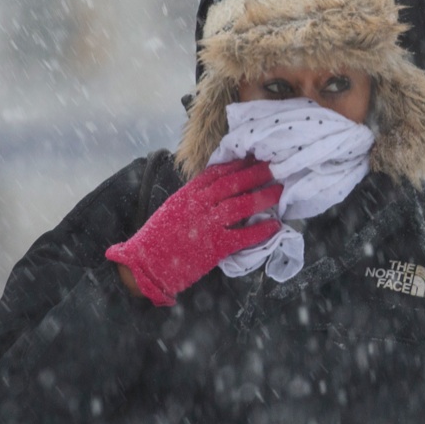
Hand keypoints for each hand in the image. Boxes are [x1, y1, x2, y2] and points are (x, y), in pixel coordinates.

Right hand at [106, 158, 281, 305]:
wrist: (145, 265)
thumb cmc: (156, 238)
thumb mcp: (172, 208)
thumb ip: (193, 197)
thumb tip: (214, 189)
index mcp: (187, 195)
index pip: (215, 173)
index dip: (236, 164)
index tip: (252, 158)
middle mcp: (198, 205)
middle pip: (231, 184)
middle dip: (254, 173)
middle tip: (273, 166)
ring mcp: (207, 225)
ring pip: (241, 205)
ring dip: (263, 197)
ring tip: (279, 191)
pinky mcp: (215, 246)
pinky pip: (244, 235)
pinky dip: (261, 230)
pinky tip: (275, 225)